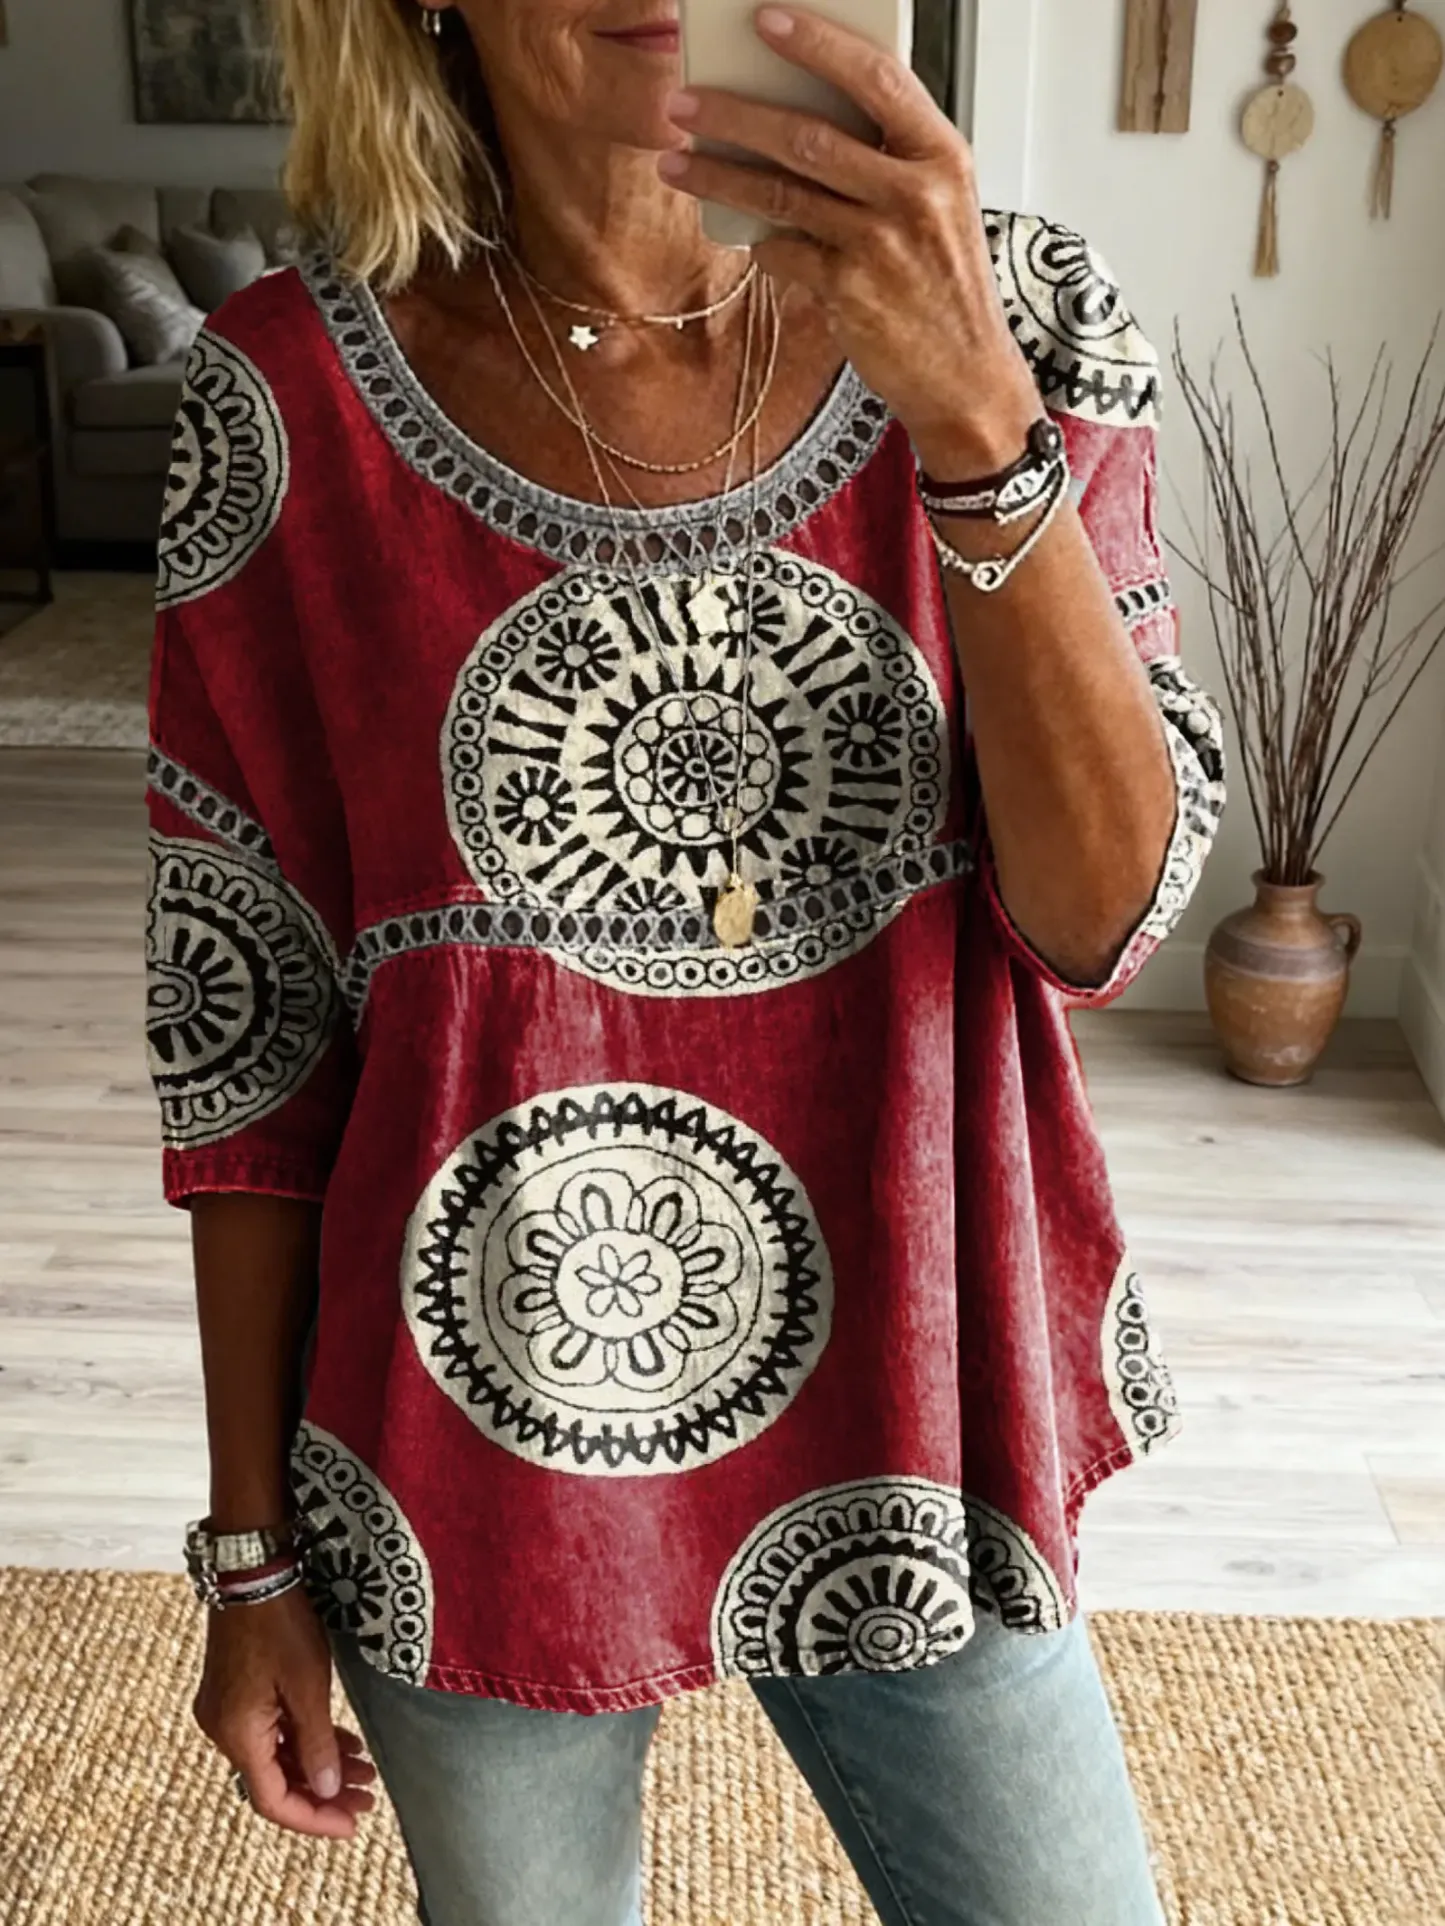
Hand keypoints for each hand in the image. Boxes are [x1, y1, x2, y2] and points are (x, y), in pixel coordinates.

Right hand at [192, 1583, 376, 1838]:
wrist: (252, 1568)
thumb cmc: (281, 1622)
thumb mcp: (308, 1685)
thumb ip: (317, 1743)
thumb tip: (328, 1790)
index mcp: (237, 1735)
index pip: (274, 1800)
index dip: (315, 1818)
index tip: (354, 1824)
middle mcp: (223, 1730)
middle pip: (274, 1781)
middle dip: (323, 1793)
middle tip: (368, 1798)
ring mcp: (226, 1709)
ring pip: (275, 1755)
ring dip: (317, 1765)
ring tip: (364, 1771)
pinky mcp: (235, 1690)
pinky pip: (270, 1731)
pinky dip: (303, 1740)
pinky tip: (341, 1742)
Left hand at [657, 4, 1042, 476]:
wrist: (968, 376)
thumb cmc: (945, 284)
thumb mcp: (939, 204)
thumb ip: (887, 158)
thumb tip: (798, 114)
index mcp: (943, 155)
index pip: (876, 77)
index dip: (817, 42)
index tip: (765, 18)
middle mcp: (916, 194)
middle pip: (809, 134)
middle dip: (735, 113)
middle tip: (683, 101)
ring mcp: (882, 244)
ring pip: (782, 193)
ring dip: (719, 174)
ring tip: (674, 161)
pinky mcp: (851, 293)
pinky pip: (784, 252)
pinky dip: (759, 240)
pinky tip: (741, 232)